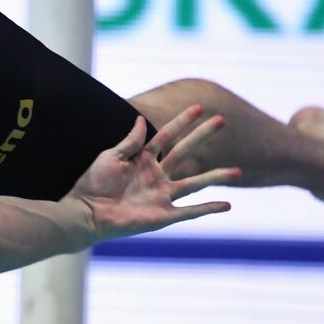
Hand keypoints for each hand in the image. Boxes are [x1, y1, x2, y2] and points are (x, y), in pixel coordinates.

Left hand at [70, 106, 239, 242]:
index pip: (167, 136)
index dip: (182, 122)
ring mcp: (162, 196)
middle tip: (222, 120)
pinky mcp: (163, 216)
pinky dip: (208, 208)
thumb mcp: (111, 156)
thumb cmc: (93, 184)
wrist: (85, 213)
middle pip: (186, 152)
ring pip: (195, 183)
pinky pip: (190, 212)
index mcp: (143, 160)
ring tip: (238, 171)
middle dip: (203, 136)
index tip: (198, 107)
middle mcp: (156, 176)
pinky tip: (228, 205)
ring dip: (217, 176)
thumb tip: (142, 119)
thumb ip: (131, 141)